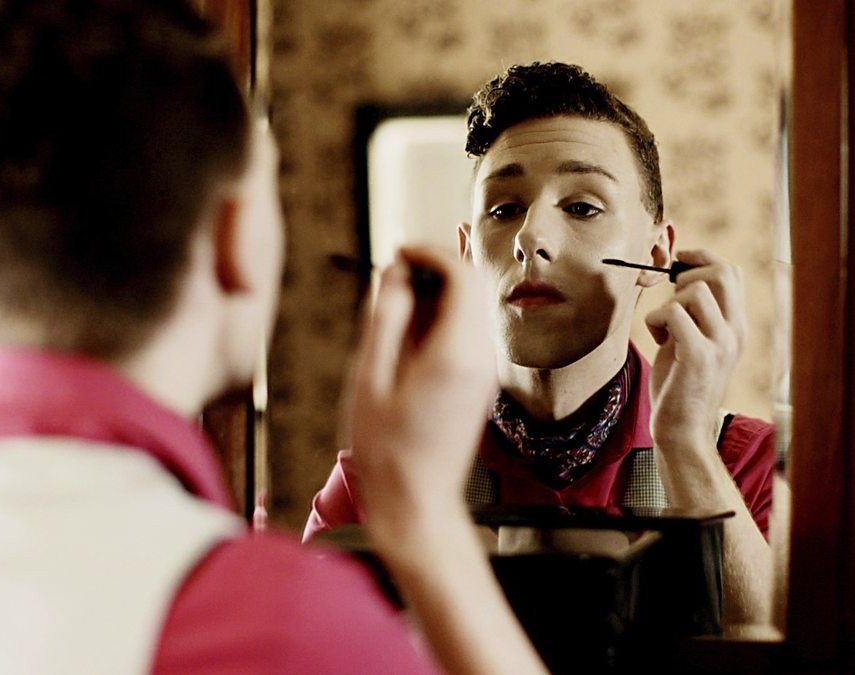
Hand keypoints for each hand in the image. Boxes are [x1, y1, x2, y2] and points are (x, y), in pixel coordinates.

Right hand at [346, 246, 497, 534]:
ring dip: (436, 294)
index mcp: (456, 352)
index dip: (430, 252)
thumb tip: (395, 273)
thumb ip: (385, 318)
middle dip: (434, 269)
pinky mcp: (478, 385)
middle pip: (470, 288)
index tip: (398, 251)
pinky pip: (466, 334)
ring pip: (469, 310)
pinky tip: (407, 332)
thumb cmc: (387, 450)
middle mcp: (480, 358)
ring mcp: (484, 373)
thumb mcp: (370, 377)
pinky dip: (441, 319)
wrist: (417, 503)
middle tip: (392, 271)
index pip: (461, 276)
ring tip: (393, 301)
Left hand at [643, 249, 745, 451]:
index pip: (731, 272)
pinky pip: (673, 313)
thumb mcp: (694, 343)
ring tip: (665, 329)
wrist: (682, 431)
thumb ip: (696, 315)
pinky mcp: (698, 356)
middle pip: (721, 272)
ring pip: (695, 290)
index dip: (703, 258)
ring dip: (669, 303)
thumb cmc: (680, 386)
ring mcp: (719, 343)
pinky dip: (656, 321)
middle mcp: (734, 332)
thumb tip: (680, 278)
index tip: (680, 261)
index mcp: (735, 327)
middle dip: (688, 273)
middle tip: (670, 296)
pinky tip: (659, 341)